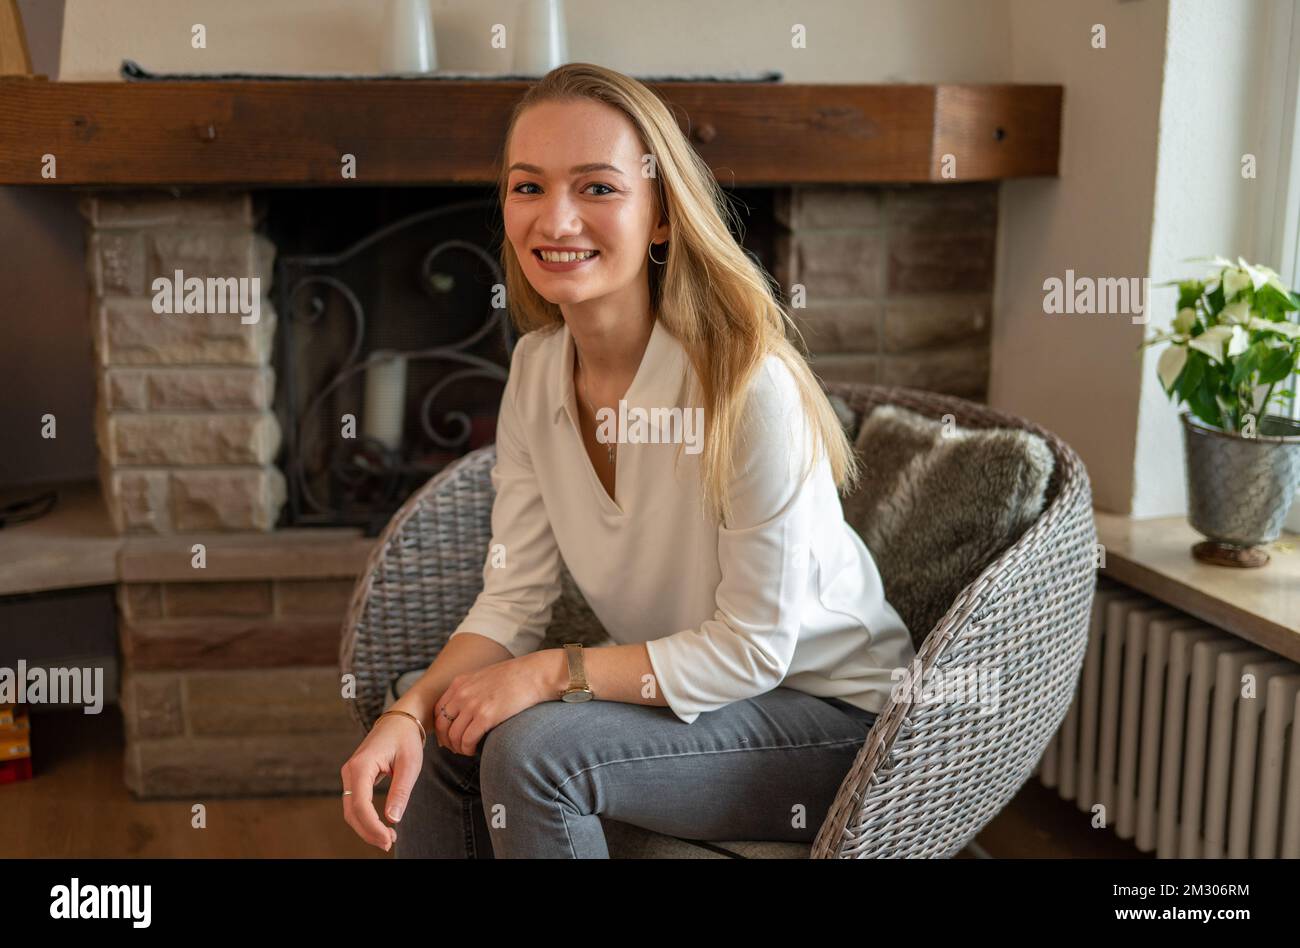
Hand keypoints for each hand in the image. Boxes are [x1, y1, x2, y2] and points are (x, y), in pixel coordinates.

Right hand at [340, 713, 425, 851]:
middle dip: (368, 831)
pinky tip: (382, 826)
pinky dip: (366, 818)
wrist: (400, 720)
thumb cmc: (406, 739)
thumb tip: (392, 820)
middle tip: (389, 843)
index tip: (389, 839)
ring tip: (388, 837)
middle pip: (352, 811)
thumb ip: (400, 792)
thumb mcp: (409, 765)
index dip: (372, 826)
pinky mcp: (356, 778)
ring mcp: (350, 775)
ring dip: (367, 827)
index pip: (361, 805)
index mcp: (361, 766)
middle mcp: (350, 771)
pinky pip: (356, 803)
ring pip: (352, 810)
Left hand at [434, 652, 557, 755]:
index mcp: (460, 683)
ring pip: (453, 736)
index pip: (438, 710)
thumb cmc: (515, 677)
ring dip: (458, 748)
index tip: (448, 736)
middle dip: (446, 740)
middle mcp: (462, 693)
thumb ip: (470, 690)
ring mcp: (472, 705)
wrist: (535, 674)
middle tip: (456, 748)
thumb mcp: (485, 677)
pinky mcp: (485, 716)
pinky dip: (468, 749)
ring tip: (467, 751)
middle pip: (441, 725)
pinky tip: (475, 751)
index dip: (440, 727)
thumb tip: (464, 712)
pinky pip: (467, 740)